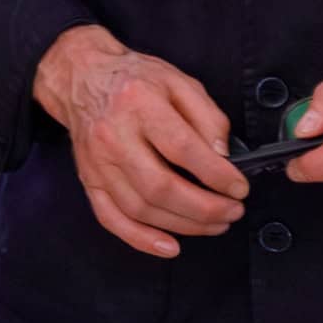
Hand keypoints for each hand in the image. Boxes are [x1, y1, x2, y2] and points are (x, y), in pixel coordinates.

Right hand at [34, 24, 248, 258]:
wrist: (82, 77)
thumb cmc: (134, 79)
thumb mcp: (179, 81)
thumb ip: (208, 115)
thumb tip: (223, 154)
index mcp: (138, 103)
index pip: (183, 148)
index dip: (217, 175)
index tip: (239, 187)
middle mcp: (113, 135)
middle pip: (160, 186)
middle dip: (205, 208)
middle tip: (233, 211)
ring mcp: (97, 161)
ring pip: (141, 208)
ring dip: (184, 225)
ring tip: (214, 224)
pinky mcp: (89, 179)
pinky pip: (110, 218)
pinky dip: (140, 239)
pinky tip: (169, 246)